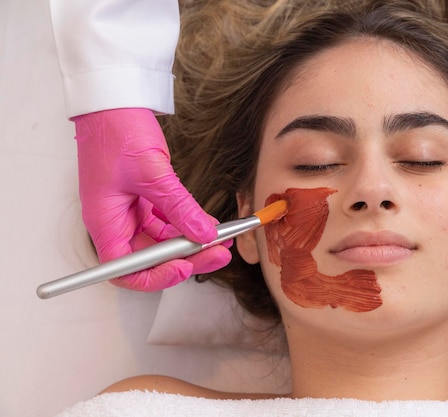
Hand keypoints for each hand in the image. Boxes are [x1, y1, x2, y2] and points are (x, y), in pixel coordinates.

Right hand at [73, 108, 231, 290]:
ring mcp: (130, 211)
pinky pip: (167, 222)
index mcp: (105, 222)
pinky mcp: (144, 199)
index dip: (155, 276)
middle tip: (218, 254)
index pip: (125, 270)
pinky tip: (210, 224)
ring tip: (222, 239)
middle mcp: (116, 221)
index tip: (185, 267)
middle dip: (186, 259)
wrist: (113, 101)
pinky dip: (188, 224)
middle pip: (150, 258)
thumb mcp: (152, 173)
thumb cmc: (115, 131)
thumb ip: (180, 207)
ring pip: (163, 241)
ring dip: (191, 242)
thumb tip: (204, 234)